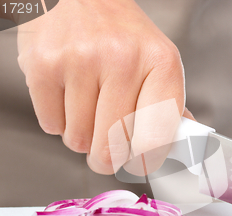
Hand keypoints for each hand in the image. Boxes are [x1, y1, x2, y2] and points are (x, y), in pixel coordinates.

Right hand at [17, 0, 192, 174]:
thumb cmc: (123, 35)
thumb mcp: (158, 63)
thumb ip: (170, 107)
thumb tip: (187, 144)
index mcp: (162, 63)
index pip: (156, 139)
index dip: (145, 161)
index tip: (138, 163)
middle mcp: (123, 60)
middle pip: (112, 149)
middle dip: (107, 158)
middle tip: (107, 147)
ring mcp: (81, 61)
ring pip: (79, 141)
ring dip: (82, 137)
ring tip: (87, 106)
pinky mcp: (44, 65)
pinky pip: (51, 126)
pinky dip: (58, 122)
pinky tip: (68, 96)